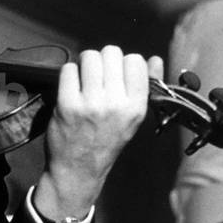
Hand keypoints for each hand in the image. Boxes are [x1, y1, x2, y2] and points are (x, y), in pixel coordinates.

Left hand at [34, 45, 163, 219]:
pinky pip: (69, 69)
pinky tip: (71, 88)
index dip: (124, 64)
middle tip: (98, 78)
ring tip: (84, 82)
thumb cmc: (106, 141)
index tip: (116, 76)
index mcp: (136, 107)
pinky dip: (69, 75)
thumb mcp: (133, 119)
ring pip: (89, 57)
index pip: (135, 61)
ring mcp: (90, 104)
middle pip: (111, 53)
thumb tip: (155, 60)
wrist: (78, 169)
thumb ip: (145, 87)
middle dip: (103, 61)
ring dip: (85, 65)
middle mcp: (116, 104)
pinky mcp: (67, 104)